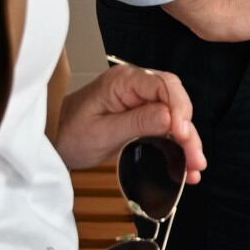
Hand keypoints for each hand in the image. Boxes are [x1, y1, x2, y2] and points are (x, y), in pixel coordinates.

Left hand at [53, 61, 208, 176]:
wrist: (53, 140)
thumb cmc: (69, 134)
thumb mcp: (101, 133)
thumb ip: (137, 122)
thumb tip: (170, 117)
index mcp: (124, 82)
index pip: (163, 85)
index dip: (179, 108)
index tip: (183, 134)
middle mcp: (136, 85)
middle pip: (175, 99)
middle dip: (188, 129)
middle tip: (195, 159)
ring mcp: (140, 99)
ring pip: (175, 115)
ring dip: (188, 141)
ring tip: (195, 167)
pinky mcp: (142, 114)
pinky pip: (166, 125)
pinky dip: (178, 144)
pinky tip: (187, 164)